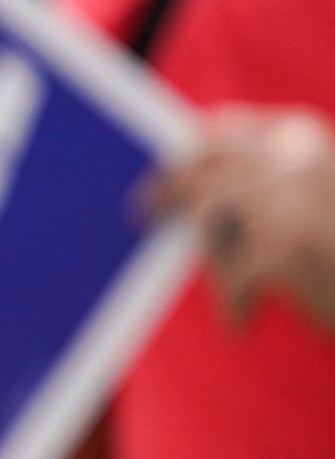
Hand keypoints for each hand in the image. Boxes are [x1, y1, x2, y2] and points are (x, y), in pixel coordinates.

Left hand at [148, 107, 334, 328]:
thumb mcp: (313, 205)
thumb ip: (265, 188)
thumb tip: (181, 195)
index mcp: (302, 136)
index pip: (222, 134)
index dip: (185, 161)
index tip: (158, 185)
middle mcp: (299, 153)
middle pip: (205, 176)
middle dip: (173, 199)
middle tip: (145, 214)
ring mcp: (299, 189)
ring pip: (213, 221)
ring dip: (216, 265)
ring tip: (231, 299)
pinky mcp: (296, 234)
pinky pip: (234, 267)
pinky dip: (231, 299)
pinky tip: (240, 323)